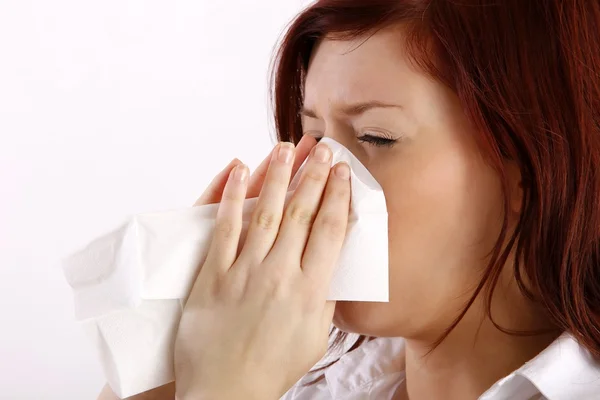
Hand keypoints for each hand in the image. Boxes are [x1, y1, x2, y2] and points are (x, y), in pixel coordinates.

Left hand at [174, 138, 350, 399]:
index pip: (330, 230)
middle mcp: (280, 274)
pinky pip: (224, 227)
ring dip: (278, 176)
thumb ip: (326, 298)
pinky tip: (238, 170)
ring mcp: (245, 271)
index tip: (343, 173)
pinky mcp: (214, 274)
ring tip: (286, 148)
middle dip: (315, 176)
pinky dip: (231, 197)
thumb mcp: (315, 337)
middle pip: (301, 213)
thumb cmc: (272, 368)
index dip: (339, 196)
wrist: (226, 391)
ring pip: (265, 212)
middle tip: (323, 149)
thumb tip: (332, 265)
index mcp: (311, 291)